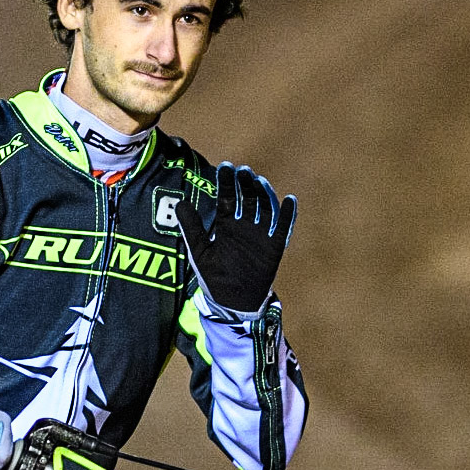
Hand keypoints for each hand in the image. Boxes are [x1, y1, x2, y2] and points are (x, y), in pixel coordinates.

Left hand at [175, 163, 296, 313]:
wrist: (233, 303)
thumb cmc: (214, 278)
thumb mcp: (200, 252)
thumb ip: (191, 228)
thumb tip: (180, 203)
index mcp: (226, 224)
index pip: (228, 198)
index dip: (227, 182)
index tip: (226, 166)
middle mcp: (245, 225)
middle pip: (248, 198)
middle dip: (246, 184)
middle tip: (244, 171)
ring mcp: (260, 235)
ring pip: (265, 208)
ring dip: (264, 194)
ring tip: (260, 182)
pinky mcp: (274, 247)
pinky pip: (283, 228)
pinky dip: (288, 215)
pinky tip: (289, 200)